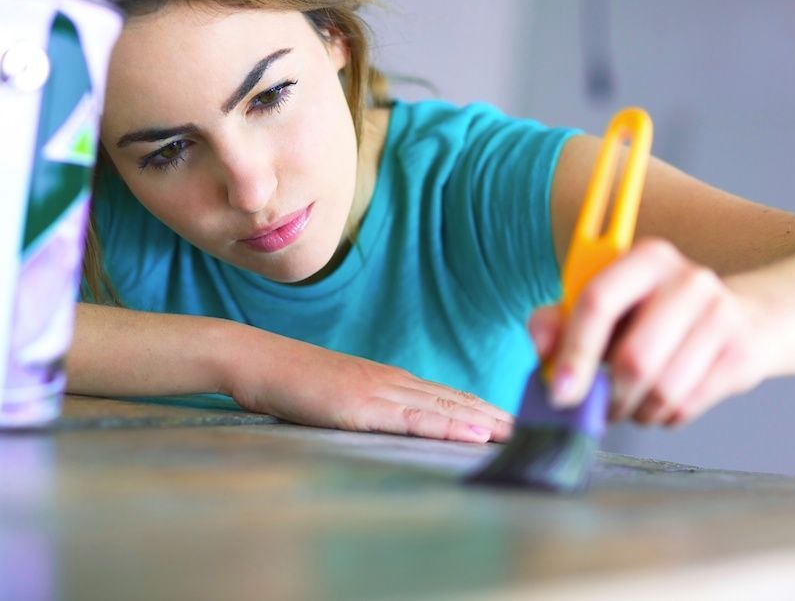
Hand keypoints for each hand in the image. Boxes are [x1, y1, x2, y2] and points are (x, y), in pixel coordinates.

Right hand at [227, 338, 513, 442]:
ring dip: (486, 423)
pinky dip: (449, 428)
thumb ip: (372, 406)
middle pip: (457, 403)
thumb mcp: (342, 395)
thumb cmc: (294, 381)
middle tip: (535, 429)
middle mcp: (394, 382)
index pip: (448, 398)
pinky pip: (415, 420)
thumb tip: (396, 420)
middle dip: (497, 418)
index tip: (514, 422)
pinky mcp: (363, 406)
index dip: (484, 410)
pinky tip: (475, 435)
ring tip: (519, 434)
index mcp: (391, 380)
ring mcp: (381, 392)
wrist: (259, 360)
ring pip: (446, 410)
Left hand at [528, 238, 772, 425]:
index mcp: (645, 258)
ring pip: (662, 390)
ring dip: (637, 411)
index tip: (560, 393)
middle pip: (634, 359)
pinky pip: (687, 405)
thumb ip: (559, 321)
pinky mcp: (741, 354)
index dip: (574, 354)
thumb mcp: (604, 306)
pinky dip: (664, 416)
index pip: (598, 303)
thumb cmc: (653, 315)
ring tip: (632, 404)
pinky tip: (662, 403)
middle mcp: (688, 279)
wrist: (744, 320)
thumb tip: (541, 349)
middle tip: (599, 409)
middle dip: (609, 397)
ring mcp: (721, 315)